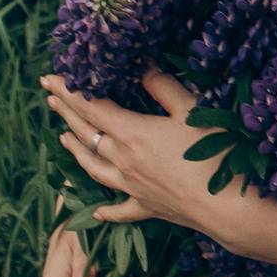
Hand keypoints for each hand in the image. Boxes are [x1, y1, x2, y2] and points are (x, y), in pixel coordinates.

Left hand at [39, 68, 218, 230]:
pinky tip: (97, 210)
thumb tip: (142, 65)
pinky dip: (106, 210)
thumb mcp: (191, 110)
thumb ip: (163, 86)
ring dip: (76, 151)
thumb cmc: (213, 153)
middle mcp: (123, 161)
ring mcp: (132, 187)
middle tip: (51, 97)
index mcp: (132, 133)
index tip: (49, 78)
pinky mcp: (147, 207)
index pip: (90, 107)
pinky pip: (120, 209)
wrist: (227, 206)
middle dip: (66, 113)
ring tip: (62, 139)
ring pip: (93, 168)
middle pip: (86, 134)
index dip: (69, 91)